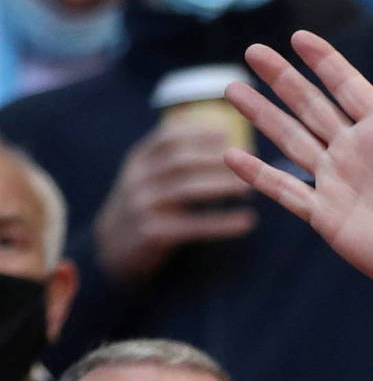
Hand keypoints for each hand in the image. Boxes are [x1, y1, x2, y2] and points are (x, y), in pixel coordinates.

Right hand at [93, 122, 257, 282]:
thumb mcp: (150, 177)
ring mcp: (142, 206)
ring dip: (222, 186)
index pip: (167, 138)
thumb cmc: (147, 206)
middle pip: (180, 160)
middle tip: (251, 160)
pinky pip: (193, 226)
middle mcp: (137, 179)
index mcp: (139, 160)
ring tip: (250, 188)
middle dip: (217, 158)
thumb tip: (224, 138)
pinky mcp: (152, 233)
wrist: (113, 247)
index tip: (227, 132)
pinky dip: (222, 223)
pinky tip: (247, 222)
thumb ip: (175, 160)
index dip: (198, 132)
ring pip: (186, 189)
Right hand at [225, 33, 372, 303]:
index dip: (325, 62)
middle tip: (253, 51)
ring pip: (291, 140)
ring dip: (263, 115)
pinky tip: (231, 155)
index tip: (299, 37)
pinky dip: (258, 175)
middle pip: (311, 106)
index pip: (348, 87)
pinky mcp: (327, 215)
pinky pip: (285, 190)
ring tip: (232, 89)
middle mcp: (356, 151)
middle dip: (282, 79)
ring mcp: (338, 181)